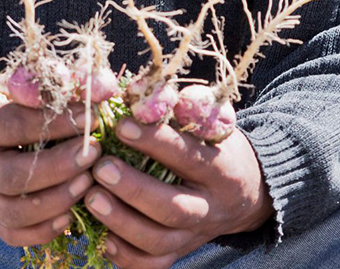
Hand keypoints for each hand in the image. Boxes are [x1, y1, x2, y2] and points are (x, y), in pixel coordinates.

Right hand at [0, 83, 100, 247]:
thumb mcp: (3, 84)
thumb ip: (38, 84)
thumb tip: (83, 88)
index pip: (14, 125)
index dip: (55, 123)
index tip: (90, 117)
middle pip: (14, 176)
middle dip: (60, 167)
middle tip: (94, 152)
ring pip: (16, 212)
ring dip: (58, 199)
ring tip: (88, 181)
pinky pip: (14, 235)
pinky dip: (45, 230)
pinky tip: (71, 213)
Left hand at [82, 119, 272, 267]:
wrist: (249, 192)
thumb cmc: (217, 146)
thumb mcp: (211, 123)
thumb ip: (179, 106)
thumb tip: (138, 89)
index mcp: (221, 170)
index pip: (187, 157)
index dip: (155, 142)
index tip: (121, 125)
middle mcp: (210, 208)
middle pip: (172, 209)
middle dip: (133, 189)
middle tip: (100, 168)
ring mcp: (195, 236)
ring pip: (158, 242)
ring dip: (121, 222)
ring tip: (91, 197)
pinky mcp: (180, 251)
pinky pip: (152, 264)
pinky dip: (125, 255)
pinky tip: (102, 235)